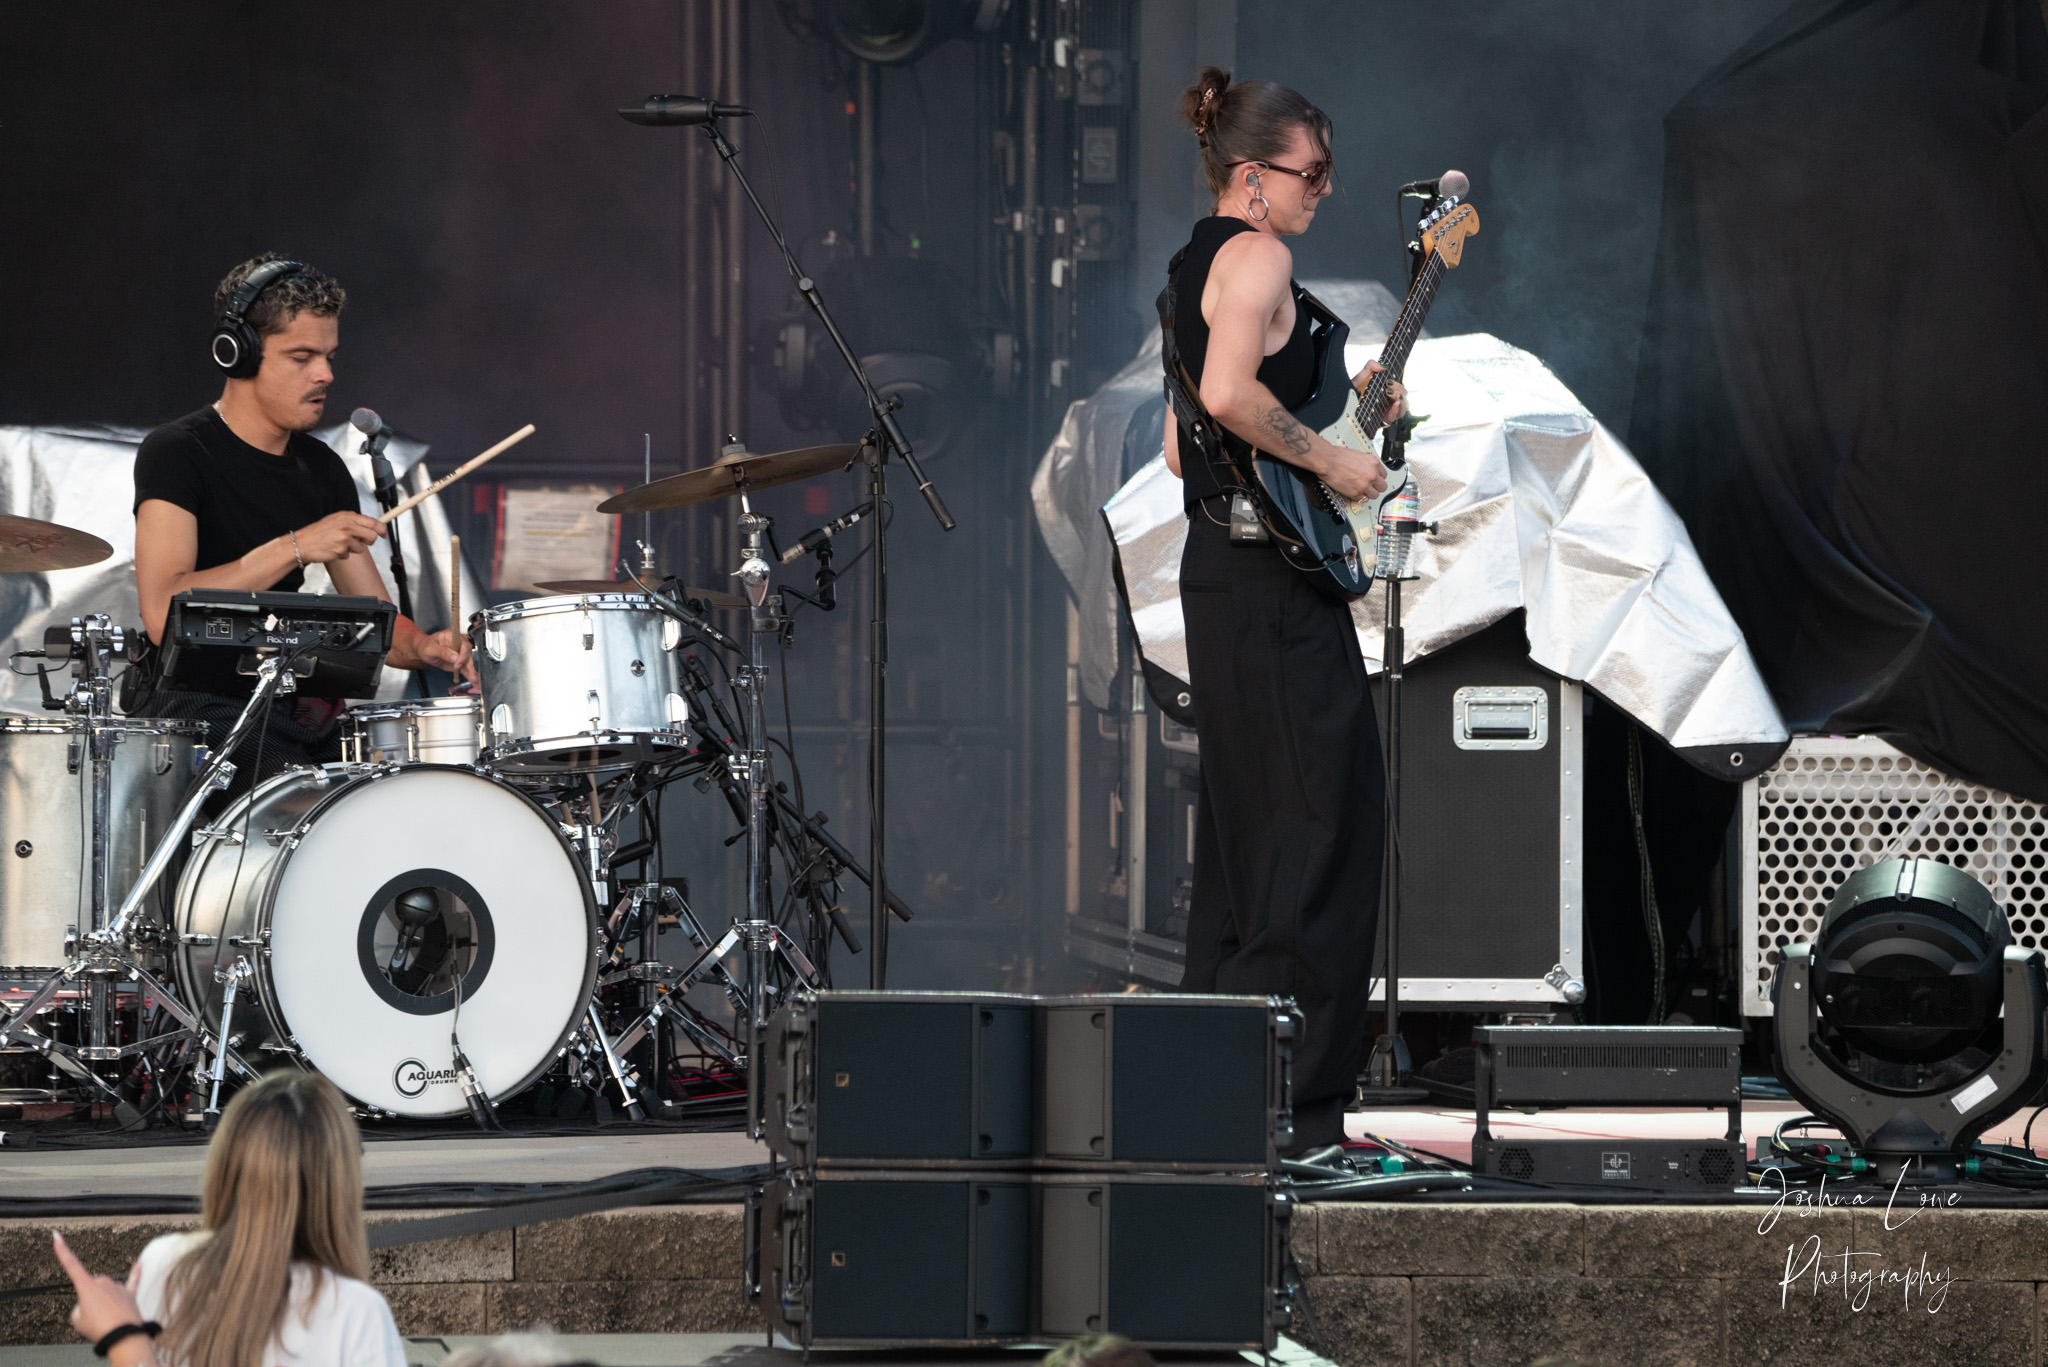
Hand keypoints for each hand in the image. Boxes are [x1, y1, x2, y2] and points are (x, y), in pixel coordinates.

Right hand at [51, 1231, 148, 1349]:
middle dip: (90, 1301)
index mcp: (86, 1286)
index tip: (56, 1235)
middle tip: (94, 1317)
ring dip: (105, 1304)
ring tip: (107, 1319)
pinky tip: (140, 1263)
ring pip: (106, 1292)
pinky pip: (133, 1280)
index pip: (71, 1264)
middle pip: (91, 1288)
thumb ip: (80, 1308)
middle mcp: (103, 1281)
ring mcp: (118, 1286)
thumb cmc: (98, 1328)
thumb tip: (90, 1304)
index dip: (62, 1250)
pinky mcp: (130, 1293)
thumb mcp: (77, 1321)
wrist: (122, 1335)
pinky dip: (136, 1273)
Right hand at [293, 511, 383, 564]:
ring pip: (362, 547)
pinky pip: (350, 555)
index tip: (384, 534)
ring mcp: (344, 537)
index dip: (382, 529)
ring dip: (353, 549)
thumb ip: (352, 522)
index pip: (372, 522)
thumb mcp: (335, 520)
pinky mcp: (340, 549)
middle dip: (370, 541)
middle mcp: (347, 525)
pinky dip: (343, 554)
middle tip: (362, 542)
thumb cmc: (319, 533)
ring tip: (339, 544)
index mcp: (347, 516)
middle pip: (372, 536)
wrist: (301, 543)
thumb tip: (371, 526)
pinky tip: (333, 549)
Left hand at [418, 628, 477, 684]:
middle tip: (471, 676)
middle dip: (470, 666)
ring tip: (476, 681)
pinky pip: (466, 669)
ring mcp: (461, 653)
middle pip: (469, 654)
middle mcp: (460, 644)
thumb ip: (443, 652)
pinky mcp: (460, 662)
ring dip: (472, 673)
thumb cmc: (426, 646)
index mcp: (453, 636)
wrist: (425, 651)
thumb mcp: (431, 648)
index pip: (463, 644)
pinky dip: (469, 675)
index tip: (458, 664)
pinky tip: (474, 682)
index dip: (463, 654)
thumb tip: (455, 657)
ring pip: (469, 663)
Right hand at [1321, 445, 1387, 503]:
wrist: (1328, 461)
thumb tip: (1368, 469)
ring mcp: (1364, 485)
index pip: (1384, 475)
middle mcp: (1372, 474)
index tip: (1375, 480)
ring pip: (1374, 495)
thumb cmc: (1339, 456)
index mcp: (1374, 463)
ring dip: (1369, 494)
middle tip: (1371, 487)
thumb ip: (1367, 464)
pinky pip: (1363, 499)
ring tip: (1362, 491)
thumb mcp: (1359, 455)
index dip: (1378, 478)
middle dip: (1376, 487)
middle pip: (1382, 487)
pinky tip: (1355, 492)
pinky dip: (1359, 497)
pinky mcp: (1356, 493)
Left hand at [1354, 360, 1407, 423]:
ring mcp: (1389, 410)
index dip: (1398, 385)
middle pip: (1404, 396)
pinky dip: (1396, 410)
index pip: (1400, 388)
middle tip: (1388, 387)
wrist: (1346, 404)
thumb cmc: (1357, 390)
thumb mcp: (1362, 376)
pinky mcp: (1385, 419)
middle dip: (1399, 390)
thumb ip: (1371, 366)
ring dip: (1401, 399)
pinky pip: (1395, 416)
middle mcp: (1390, 400)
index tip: (1388, 381)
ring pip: (1404, 406)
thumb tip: (1383, 366)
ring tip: (1391, 395)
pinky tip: (1395, 404)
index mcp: (1388, 390)